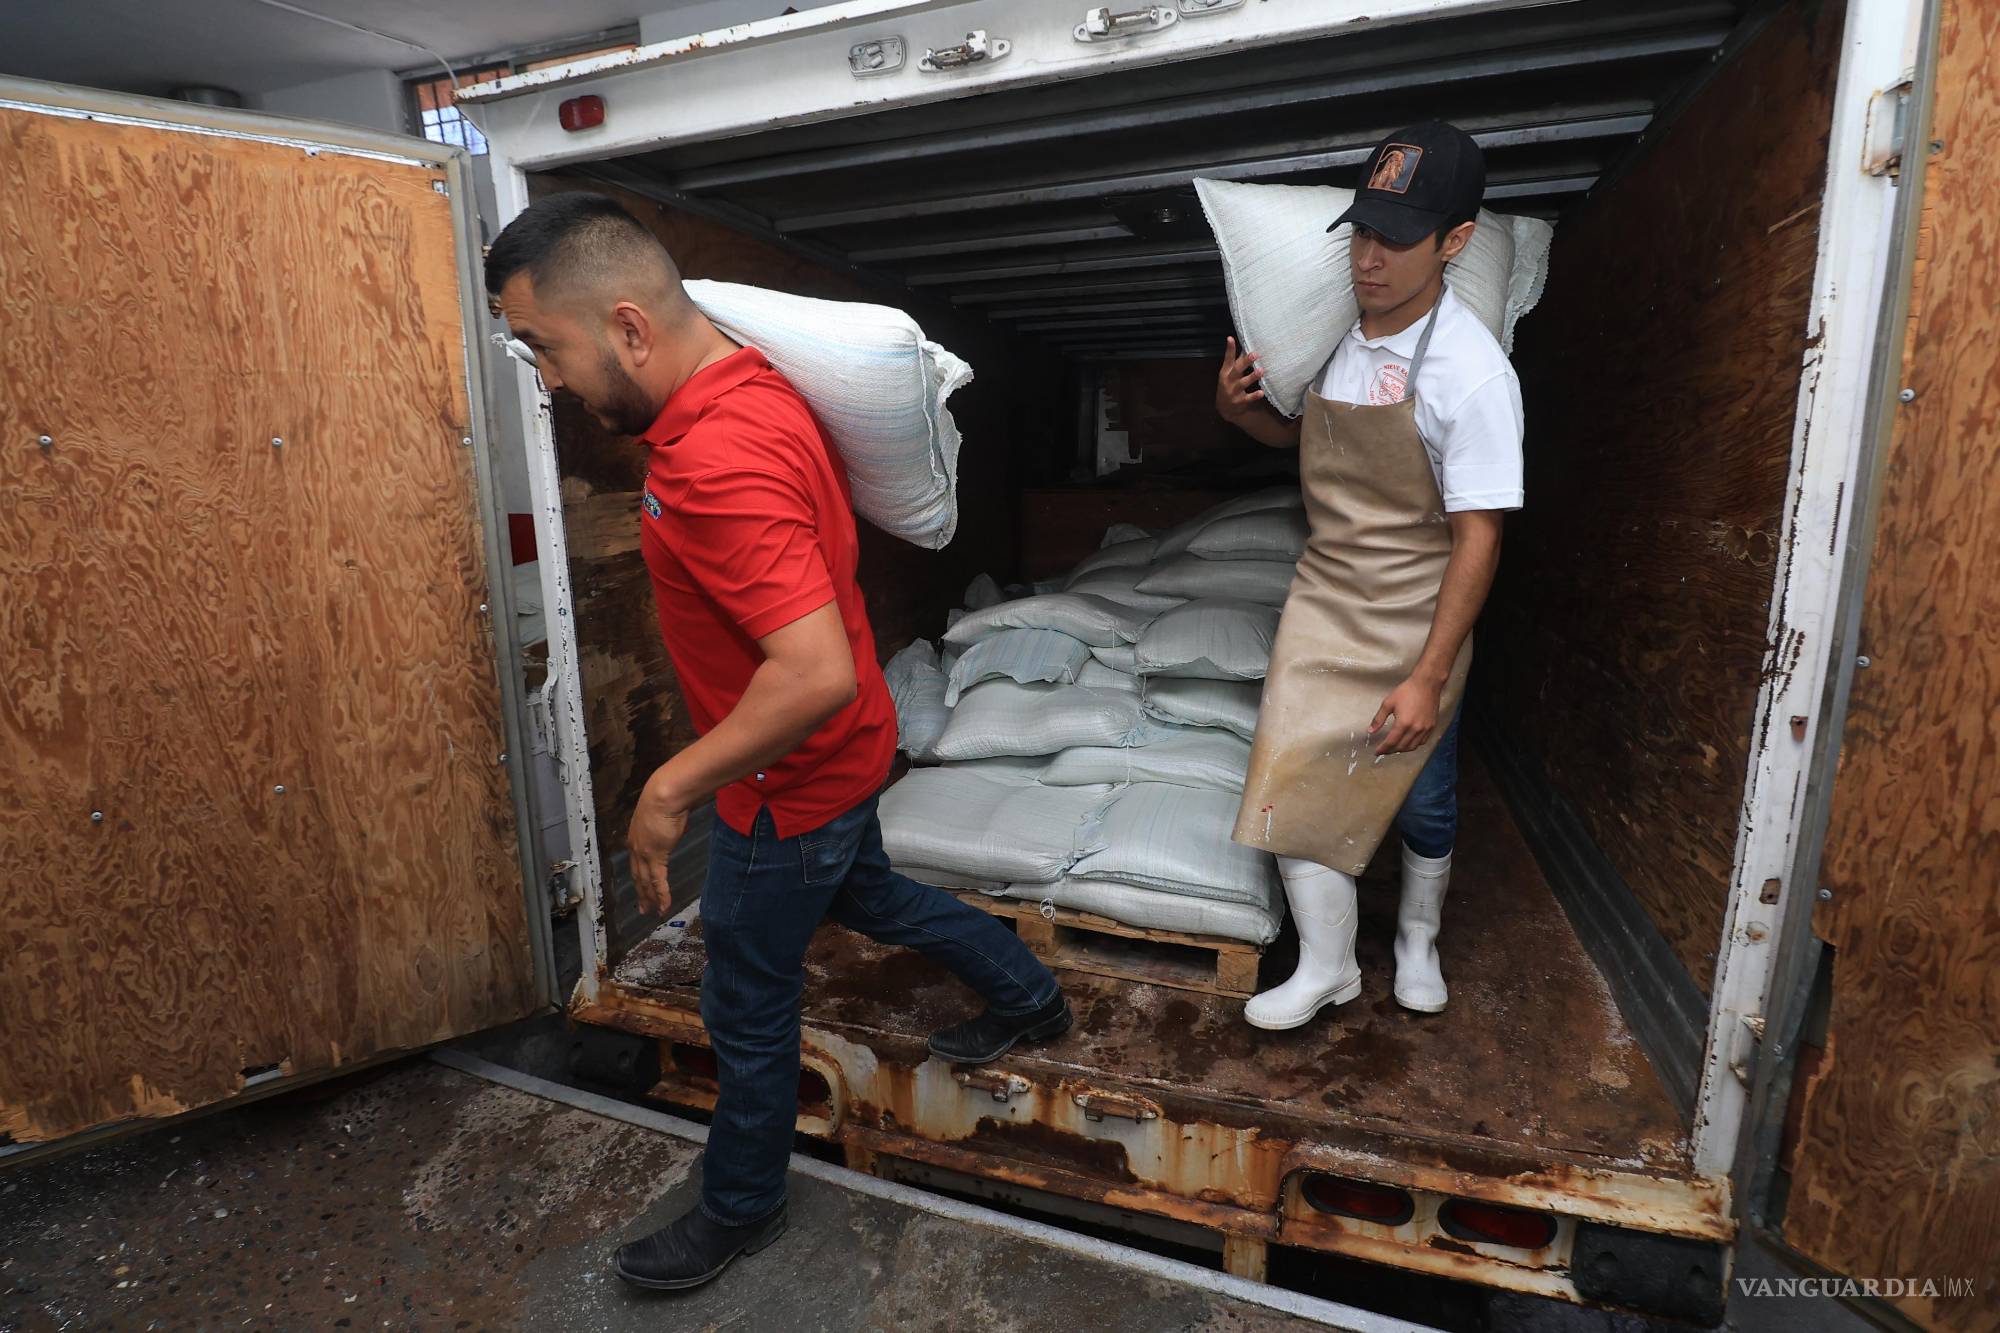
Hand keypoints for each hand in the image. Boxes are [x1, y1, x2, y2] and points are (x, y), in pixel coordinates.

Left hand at [627, 772, 691, 915]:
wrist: (665, 794)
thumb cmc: (666, 797)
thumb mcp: (664, 814)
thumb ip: (667, 825)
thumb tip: (676, 826)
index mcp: (636, 837)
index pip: (636, 863)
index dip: (639, 877)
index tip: (641, 887)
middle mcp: (636, 847)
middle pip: (638, 876)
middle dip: (641, 893)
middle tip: (643, 907)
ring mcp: (644, 853)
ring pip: (646, 882)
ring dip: (650, 898)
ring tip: (653, 912)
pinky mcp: (656, 856)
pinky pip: (658, 880)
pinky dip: (661, 895)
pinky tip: (664, 906)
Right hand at [1215, 337, 1266, 421]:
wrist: (1225, 409)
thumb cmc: (1229, 386)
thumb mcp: (1229, 374)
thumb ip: (1236, 362)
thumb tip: (1245, 346)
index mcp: (1225, 372)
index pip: (1227, 359)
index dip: (1229, 349)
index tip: (1230, 338)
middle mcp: (1228, 381)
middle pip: (1236, 370)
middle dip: (1245, 362)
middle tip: (1255, 354)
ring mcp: (1233, 392)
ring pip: (1242, 383)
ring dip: (1252, 377)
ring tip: (1261, 370)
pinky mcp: (1239, 402)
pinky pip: (1248, 398)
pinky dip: (1254, 396)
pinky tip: (1262, 392)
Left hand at [1371, 675, 1442, 755]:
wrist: (1427, 684)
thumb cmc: (1407, 691)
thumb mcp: (1388, 703)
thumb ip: (1379, 719)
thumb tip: (1371, 731)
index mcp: (1403, 723)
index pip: (1391, 742)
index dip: (1383, 748)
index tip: (1377, 751)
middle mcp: (1415, 729)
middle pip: (1402, 747)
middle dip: (1391, 750)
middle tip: (1384, 750)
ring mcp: (1425, 729)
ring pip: (1412, 746)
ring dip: (1402, 750)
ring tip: (1394, 748)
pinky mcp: (1431, 726)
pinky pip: (1422, 742)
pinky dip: (1413, 745)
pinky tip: (1408, 742)